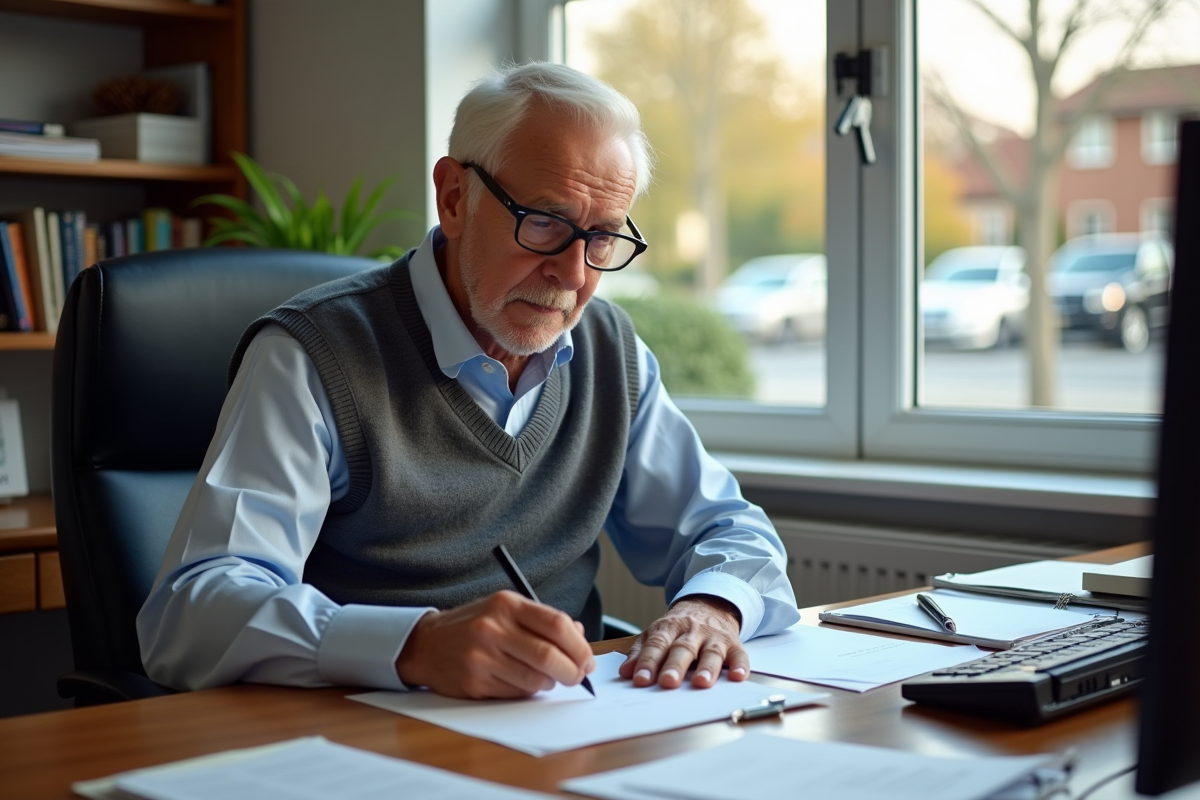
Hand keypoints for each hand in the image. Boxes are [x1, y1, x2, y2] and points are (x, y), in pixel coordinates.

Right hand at [395, 590, 595, 698]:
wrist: (426, 644)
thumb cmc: (474, 626)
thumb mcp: (505, 610)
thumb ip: (542, 620)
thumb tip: (580, 636)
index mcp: (506, 604)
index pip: (556, 624)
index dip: (579, 645)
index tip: (587, 658)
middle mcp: (493, 628)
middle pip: (549, 656)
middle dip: (572, 671)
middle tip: (577, 676)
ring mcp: (482, 656)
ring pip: (535, 679)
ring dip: (549, 683)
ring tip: (546, 678)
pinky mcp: (475, 682)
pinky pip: (516, 692)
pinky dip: (528, 691)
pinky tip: (522, 682)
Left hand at [618, 596, 746, 689]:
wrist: (710, 605)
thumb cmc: (680, 627)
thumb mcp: (658, 633)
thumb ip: (641, 652)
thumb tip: (625, 672)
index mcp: (669, 628)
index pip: (657, 645)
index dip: (648, 662)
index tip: (641, 680)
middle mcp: (692, 631)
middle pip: (683, 648)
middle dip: (675, 666)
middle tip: (667, 682)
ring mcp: (714, 637)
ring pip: (711, 652)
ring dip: (707, 668)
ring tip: (701, 683)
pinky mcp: (733, 644)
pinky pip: (739, 655)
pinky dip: (740, 666)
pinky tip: (738, 677)